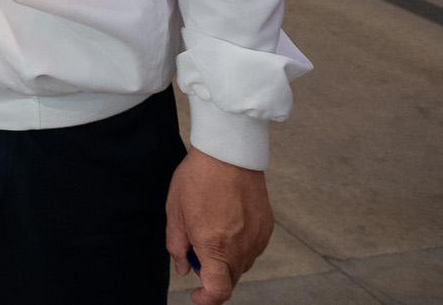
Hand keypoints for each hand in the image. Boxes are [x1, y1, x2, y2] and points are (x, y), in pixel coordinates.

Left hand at [165, 149, 272, 303]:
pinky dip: (238, 244)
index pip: (218, 291)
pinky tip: (228, 221)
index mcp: (215, 247)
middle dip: (211, 272)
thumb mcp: (175, 212)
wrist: (229, 154)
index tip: (196, 294)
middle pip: (229, 279)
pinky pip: (252, 248)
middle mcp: (241, 249)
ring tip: (212, 226)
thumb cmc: (198, 179)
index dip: (206, 299)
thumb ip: (177, 245)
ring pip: (241, 264)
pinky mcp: (267, 229)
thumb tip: (183, 268)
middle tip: (196, 246)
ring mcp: (257, 239)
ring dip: (225, 258)